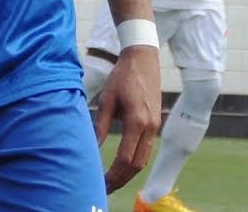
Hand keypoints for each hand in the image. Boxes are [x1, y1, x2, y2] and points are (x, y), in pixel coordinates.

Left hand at [94, 45, 161, 193]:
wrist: (143, 59)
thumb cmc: (122, 76)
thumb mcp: (107, 99)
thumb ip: (101, 125)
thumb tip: (92, 147)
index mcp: (137, 121)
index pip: (125, 158)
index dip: (114, 174)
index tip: (101, 182)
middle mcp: (150, 127)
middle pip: (137, 165)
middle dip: (121, 179)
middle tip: (105, 187)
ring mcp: (155, 126)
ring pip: (144, 159)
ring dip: (129, 172)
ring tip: (112, 179)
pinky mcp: (156, 123)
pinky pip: (147, 149)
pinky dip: (135, 160)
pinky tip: (123, 163)